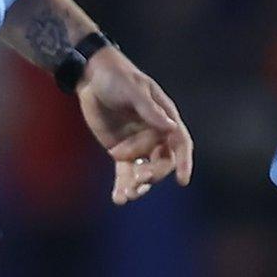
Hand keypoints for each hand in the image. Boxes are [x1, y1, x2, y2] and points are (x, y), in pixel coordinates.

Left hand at [74, 46, 193, 204]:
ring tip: (126, 195)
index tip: (182, 180)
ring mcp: (139, 145)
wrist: (93, 78)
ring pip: (144, 171)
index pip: (180, 144)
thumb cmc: (118, 78)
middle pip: (162, 162)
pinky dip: (122, 186)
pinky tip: (119, 199)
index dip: (184, 162)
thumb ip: (150, 110)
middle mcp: (156, 135)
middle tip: (139, 179)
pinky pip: (125, 173)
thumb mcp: (134, 91)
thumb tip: (171, 127)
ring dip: (138, 185)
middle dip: (153, 173)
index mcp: (166, 119)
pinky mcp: (121, 152)